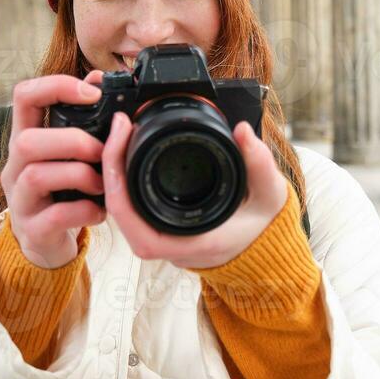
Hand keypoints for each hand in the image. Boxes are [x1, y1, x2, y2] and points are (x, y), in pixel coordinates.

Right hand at [1, 71, 108, 268]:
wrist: (47, 245)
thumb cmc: (62, 192)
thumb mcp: (69, 154)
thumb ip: (83, 120)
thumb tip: (99, 79)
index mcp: (26, 139)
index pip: (24, 96)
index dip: (55, 86)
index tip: (92, 93)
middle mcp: (16, 167)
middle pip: (26, 141)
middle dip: (73, 141)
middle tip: (102, 152)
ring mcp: (20, 200)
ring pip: (37, 176)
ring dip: (80, 175)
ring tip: (103, 184)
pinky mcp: (32, 230)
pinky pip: (53, 216)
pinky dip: (83, 211)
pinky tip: (99, 212)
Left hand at [100, 111, 288, 270]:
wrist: (265, 250)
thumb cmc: (264, 228)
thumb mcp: (269, 194)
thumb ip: (260, 163)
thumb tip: (242, 131)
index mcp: (190, 242)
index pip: (134, 222)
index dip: (117, 181)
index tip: (122, 138)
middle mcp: (169, 246)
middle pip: (118, 211)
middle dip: (109, 167)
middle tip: (119, 128)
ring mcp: (162, 239)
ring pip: (121, 210)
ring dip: (114, 174)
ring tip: (120, 136)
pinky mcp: (160, 230)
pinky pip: (131, 209)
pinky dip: (124, 181)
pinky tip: (127, 155)